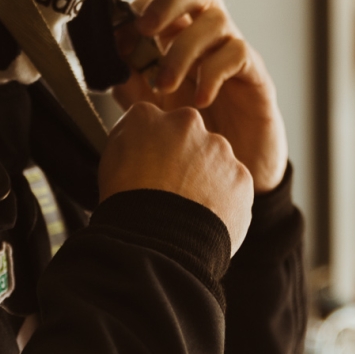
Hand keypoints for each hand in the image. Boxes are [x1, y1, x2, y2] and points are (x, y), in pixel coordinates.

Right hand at [100, 102, 253, 252]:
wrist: (156, 237)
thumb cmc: (128, 199)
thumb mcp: (112, 152)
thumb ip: (131, 131)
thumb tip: (141, 127)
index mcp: (155, 116)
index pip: (160, 125)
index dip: (155, 150)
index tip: (150, 170)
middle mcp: (191, 124)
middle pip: (192, 140)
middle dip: (186, 161)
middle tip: (170, 190)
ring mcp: (221, 152)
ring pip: (216, 164)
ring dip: (206, 180)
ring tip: (187, 210)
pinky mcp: (242, 179)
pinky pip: (234, 189)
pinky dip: (224, 202)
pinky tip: (204, 218)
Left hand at [113, 0, 288, 192]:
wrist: (231, 168)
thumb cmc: (192, 129)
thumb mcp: (151, 107)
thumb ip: (130, 83)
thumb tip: (111, 62)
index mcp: (179, 33)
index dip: (140, 7)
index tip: (121, 38)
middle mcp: (208, 34)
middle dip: (168, 2)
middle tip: (146, 29)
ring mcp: (233, 50)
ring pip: (215, 22)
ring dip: (183, 51)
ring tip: (166, 85)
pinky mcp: (255, 72)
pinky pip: (237, 54)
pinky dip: (212, 73)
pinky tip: (198, 100)